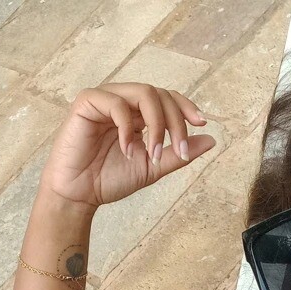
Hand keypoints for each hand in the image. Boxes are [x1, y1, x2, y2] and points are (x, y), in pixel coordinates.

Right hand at [39, 82, 216, 209]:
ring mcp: (105, 98)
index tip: (202, 124)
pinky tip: (127, 150)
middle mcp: (123, 101)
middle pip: (160, 95)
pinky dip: (127, 128)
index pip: (167, 98)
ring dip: (157, 124)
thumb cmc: (109, 180)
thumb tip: (211, 140)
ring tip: (153, 154)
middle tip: (179, 151)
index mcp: (137, 113)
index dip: (186, 106)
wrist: (78, 195)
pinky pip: (116, 104)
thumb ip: (177, 154)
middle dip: (175, 122)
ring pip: (143, 93)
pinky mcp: (87, 102)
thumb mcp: (152, 168)